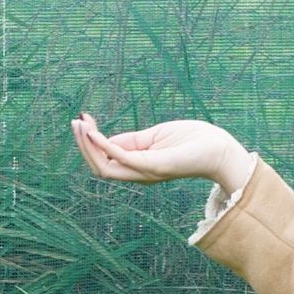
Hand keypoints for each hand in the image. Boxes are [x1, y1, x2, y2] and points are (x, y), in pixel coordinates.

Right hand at [71, 113, 249, 191]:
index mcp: (138, 166)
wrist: (219, 149)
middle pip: (100, 166)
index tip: (82, 120)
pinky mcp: (154, 166)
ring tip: (79, 126)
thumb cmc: (192, 141)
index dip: (90, 141)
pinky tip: (94, 133)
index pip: (106, 158)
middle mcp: (138, 173)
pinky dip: (104, 146)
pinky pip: (122, 159)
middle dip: (83, 146)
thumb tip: (106, 140)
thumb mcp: (155, 137)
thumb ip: (132, 141)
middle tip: (74, 123)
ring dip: (88, 147)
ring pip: (105, 168)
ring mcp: (145, 172)